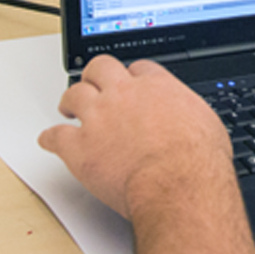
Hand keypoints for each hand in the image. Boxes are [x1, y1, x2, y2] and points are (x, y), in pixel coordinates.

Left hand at [38, 55, 233, 218]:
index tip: (130, 83)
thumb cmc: (197, 162)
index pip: (138, 68)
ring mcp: (98, 118)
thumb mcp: (206, 126)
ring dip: (69, 100)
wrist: (178, 185)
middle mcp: (124, 95)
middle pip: (101, 68)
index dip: (131, 76)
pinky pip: (56, 136)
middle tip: (93, 81)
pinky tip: (48, 140)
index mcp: (156, 87)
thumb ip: (189, 116)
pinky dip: (50, 138)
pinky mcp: (79, 147)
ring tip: (67, 106)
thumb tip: (193, 124)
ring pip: (74, 94)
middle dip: (94, 74)